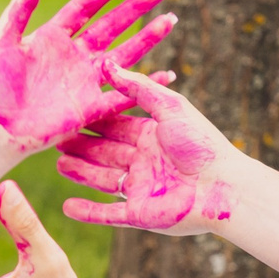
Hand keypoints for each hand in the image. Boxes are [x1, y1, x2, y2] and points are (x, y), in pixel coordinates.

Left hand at [0, 0, 176, 152]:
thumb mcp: (3, 38)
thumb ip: (21, 5)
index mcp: (54, 37)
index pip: (87, 7)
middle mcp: (74, 56)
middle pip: (113, 25)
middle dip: (137, 8)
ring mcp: (84, 81)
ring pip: (124, 55)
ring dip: (148, 38)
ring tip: (169, 20)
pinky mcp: (89, 108)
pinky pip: (123, 95)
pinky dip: (145, 86)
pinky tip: (168, 74)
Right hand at [54, 67, 240, 234]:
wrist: (224, 186)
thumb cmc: (201, 143)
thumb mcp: (169, 106)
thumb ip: (138, 86)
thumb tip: (108, 63)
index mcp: (152, 136)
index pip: (115, 126)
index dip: (93, 121)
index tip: (70, 113)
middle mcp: (145, 162)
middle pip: (105, 152)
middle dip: (81, 146)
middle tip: (55, 139)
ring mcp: (141, 189)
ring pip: (102, 179)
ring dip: (80, 173)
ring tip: (58, 163)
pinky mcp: (139, 214)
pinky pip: (107, 214)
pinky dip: (88, 212)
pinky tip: (67, 206)